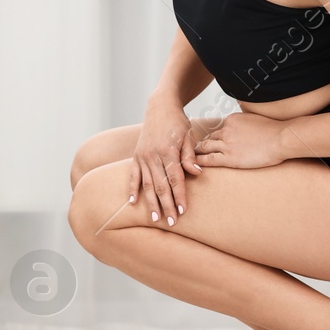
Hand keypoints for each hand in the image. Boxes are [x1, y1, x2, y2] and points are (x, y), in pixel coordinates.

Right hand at [131, 99, 203, 225]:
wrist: (160, 107)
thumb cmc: (178, 122)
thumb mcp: (188, 136)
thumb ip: (190, 156)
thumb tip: (197, 174)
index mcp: (168, 151)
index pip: (175, 179)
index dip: (179, 195)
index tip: (183, 211)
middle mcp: (153, 155)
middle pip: (161, 185)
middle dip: (167, 205)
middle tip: (171, 222)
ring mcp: (143, 156)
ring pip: (147, 184)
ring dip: (151, 202)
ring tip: (155, 218)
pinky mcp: (136, 156)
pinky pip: (133, 175)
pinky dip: (132, 189)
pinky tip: (133, 202)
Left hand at [192, 111, 286, 169]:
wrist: (281, 138)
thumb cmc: (274, 130)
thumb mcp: (255, 119)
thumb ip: (246, 123)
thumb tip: (244, 128)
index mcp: (232, 120)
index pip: (218, 128)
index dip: (213, 136)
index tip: (207, 140)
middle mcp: (226, 130)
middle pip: (209, 137)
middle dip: (199, 143)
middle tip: (190, 148)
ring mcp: (227, 144)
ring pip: (205, 147)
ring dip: (196, 152)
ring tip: (188, 157)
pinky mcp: (230, 158)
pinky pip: (209, 159)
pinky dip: (199, 161)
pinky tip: (193, 164)